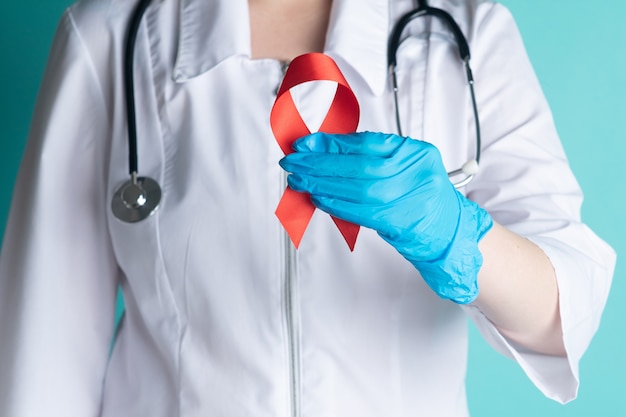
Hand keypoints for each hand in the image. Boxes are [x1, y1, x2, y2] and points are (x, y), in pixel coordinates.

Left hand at [279, 131, 492, 303]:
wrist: (449, 230)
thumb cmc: (422, 197)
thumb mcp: (404, 167)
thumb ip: (371, 157)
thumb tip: (325, 151)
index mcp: (416, 152)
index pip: (366, 143)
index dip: (331, 143)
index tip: (306, 144)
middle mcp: (414, 173)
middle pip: (358, 165)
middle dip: (320, 163)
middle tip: (293, 162)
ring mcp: (409, 198)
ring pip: (356, 189)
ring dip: (322, 184)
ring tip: (299, 179)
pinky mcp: (399, 222)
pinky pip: (360, 211)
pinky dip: (335, 204)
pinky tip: (317, 197)